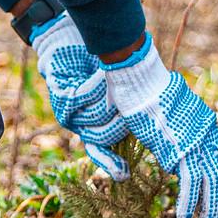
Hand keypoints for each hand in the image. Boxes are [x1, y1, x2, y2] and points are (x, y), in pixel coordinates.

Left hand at [31, 14, 129, 179]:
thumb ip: (127, 107)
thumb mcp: (116, 89)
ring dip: (108, 94)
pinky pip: (85, 97)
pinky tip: (102, 73)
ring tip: (109, 78)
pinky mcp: (61, 97)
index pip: (100, 150)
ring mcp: (68, 112)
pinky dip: (97, 83)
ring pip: (96, 116)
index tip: (125, 174)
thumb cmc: (96, 64)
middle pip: (105, 135)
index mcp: (92, 124)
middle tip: (124, 97)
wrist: (68, 42)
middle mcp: (79, 123)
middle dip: (119, 117)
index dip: (111, 164)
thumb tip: (156, 122)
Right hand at [100, 36, 217, 217]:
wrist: (141, 80)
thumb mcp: (169, 117)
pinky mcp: (179, 149)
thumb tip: (172, 158)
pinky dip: (189, 202)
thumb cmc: (148, 94)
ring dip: (207, 208)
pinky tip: (185, 217)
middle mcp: (206, 135)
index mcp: (205, 126)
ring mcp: (194, 142)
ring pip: (208, 183)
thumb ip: (175, 137)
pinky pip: (189, 182)